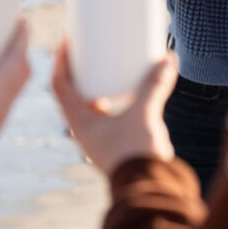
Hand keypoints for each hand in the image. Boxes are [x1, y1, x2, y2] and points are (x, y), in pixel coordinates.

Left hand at [52, 42, 177, 174]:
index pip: (59, 84)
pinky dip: (112, 95)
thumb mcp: (144, 114)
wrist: (149, 189)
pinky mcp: (115, 141)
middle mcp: (84, 129)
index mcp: (79, 122)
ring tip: (108, 61)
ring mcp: (99, 136)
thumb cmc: (136, 154)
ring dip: (95, 81)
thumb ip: (154, 86)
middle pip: (73, 90)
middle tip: (91, 46)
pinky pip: (107, 111)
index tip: (70, 38)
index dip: (61, 59)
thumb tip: (168, 59)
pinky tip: (126, 86)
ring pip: (90, 101)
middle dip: (80, 67)